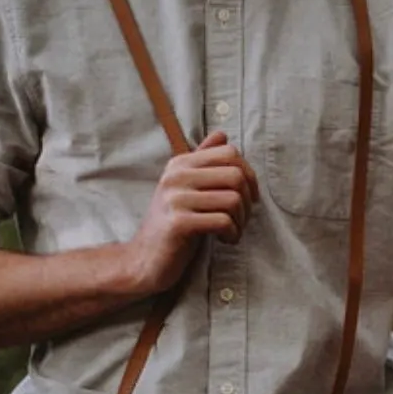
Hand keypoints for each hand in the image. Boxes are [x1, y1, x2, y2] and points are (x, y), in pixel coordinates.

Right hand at [127, 131, 260, 295]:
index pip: (229, 152)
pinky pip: (223, 221)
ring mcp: (175, 198)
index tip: (247, 197)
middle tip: (240, 219)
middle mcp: (176, 176)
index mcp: (180, 164)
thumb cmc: (174, 225)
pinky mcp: (179, 223)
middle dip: (248, 201)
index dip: (249, 175)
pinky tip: (225, 240)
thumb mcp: (188, 189)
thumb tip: (222, 134)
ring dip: (241, 221)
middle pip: (236, 175)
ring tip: (231, 231)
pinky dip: (232, 234)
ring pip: (233, 200)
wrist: (144, 259)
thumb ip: (204, 162)